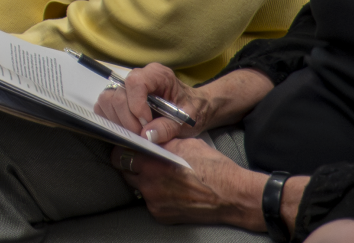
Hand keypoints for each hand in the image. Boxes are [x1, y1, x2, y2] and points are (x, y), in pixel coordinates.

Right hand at [98, 62, 205, 145]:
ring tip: (136, 133)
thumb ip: (168, 128)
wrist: (193, 108)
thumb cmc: (192, 110)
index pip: (135, 82)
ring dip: (118, 121)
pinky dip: (112, 120)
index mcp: (157, 75)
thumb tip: (147, 135)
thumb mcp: (187, 121)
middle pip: (118, 94)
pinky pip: (103, 107)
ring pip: (107, 100)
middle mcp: (138, 77)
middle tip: (142, 135)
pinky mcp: (118, 97)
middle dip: (128, 119)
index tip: (145, 123)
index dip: (136, 104)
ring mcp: (125, 87)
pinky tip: (128, 129)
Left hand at [112, 138, 269, 228]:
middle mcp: (148, 184)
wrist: (233, 196)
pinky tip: (171, 190)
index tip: (128, 148)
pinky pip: (151, 202)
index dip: (124, 150)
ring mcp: (154, 202)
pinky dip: (157, 195)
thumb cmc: (213, 168)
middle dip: (133, 165)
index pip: (119, 155)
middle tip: (146, 162)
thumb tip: (146, 137)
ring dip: (145, 181)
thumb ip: (160, 141)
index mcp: (150, 163)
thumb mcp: (185, 143)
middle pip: (126, 172)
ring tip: (163, 176)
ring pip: (139, 187)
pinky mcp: (161, 215)